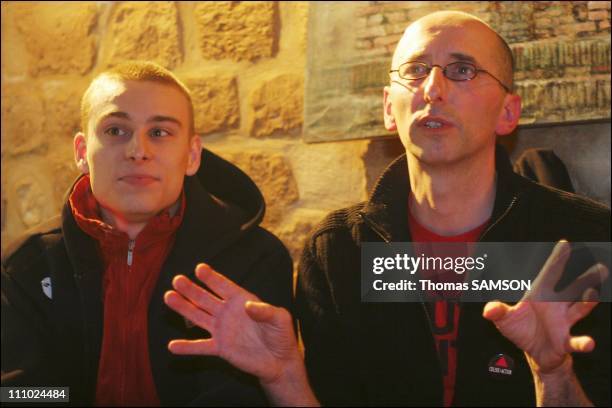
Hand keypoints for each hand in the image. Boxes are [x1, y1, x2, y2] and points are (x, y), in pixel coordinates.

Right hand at [163, 263, 300, 383]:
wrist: (280, 361)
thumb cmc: (281, 335)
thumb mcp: (280, 318)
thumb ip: (266, 311)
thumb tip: (247, 306)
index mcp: (242, 300)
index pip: (224, 286)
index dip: (212, 277)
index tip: (200, 268)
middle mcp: (228, 313)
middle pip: (205, 298)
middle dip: (191, 289)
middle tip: (177, 279)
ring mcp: (222, 330)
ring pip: (198, 317)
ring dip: (183, 308)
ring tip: (169, 297)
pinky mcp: (220, 348)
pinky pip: (201, 346)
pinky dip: (187, 347)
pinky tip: (172, 346)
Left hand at [483, 240, 607, 373]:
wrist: (533, 353)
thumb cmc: (520, 329)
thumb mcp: (505, 319)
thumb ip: (497, 312)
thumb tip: (488, 310)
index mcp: (540, 295)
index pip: (549, 273)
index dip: (556, 259)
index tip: (564, 243)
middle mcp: (556, 305)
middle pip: (573, 289)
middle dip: (586, 279)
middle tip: (601, 269)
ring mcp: (563, 322)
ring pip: (579, 309)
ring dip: (588, 303)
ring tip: (593, 295)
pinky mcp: (565, 342)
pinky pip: (576, 341)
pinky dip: (583, 342)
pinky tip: (589, 343)